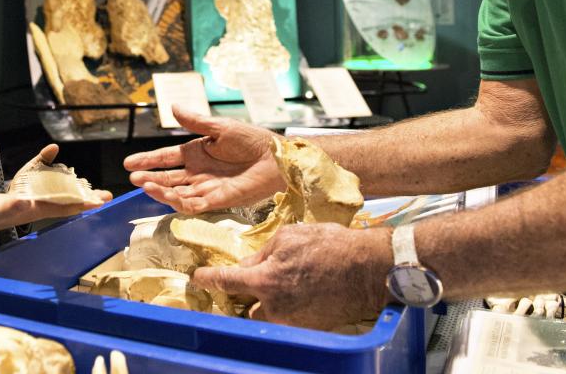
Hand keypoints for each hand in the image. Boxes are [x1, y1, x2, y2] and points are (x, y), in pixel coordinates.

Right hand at [0, 144, 110, 241]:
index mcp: (37, 209)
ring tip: (93, 189)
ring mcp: (33, 198)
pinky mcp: (24, 190)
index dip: (84, 203)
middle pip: (68, 201)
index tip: (101, 202)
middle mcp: (39, 204)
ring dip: (75, 189)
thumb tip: (27, 202)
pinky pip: (42, 179)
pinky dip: (50, 168)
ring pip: (59, 192)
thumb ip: (13, 205)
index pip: (66, 206)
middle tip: (108, 196)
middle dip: (87, 198)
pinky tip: (53, 157)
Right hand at [122, 104, 282, 212]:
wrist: (276, 159)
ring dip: (159, 190)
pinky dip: (176, 202)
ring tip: (143, 184)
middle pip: (167, 177)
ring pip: (175, 192)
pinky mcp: (216, 201)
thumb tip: (172, 106)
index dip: (148, 160)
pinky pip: (191, 204)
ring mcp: (205, 187)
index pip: (166, 157)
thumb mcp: (220, 128)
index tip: (128, 162)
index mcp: (197, 152)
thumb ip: (195, 121)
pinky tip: (165, 195)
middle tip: (133, 177)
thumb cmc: (253, 140)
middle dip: (149, 177)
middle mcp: (197, 171)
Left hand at [192, 224, 392, 330]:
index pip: (226, 282)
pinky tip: (301, 292)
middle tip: (253, 283)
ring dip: (268, 305)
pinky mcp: (309, 327)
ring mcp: (292, 321)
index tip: (197, 279)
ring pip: (267, 316)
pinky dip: (289, 308)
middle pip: (246, 309)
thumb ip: (262, 252)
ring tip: (283, 286)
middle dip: (247, 298)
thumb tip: (248, 264)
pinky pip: (288, 320)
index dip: (208, 279)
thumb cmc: (329, 246)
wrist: (368, 270)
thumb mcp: (289, 237)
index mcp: (265, 280)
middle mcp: (274, 307)